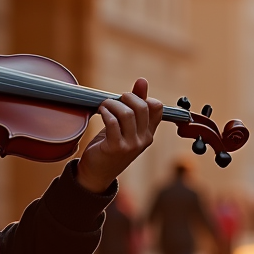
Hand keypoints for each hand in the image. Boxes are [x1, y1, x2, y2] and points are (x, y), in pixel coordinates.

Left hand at [77, 78, 162, 192]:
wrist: (96, 173)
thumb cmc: (110, 146)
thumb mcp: (125, 126)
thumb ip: (134, 104)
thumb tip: (142, 80)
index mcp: (148, 133)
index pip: (157, 107)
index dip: (143, 97)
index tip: (127, 98)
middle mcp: (143, 140)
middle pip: (142, 107)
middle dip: (127, 97)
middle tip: (115, 100)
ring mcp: (131, 145)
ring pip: (127, 113)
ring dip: (112, 104)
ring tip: (104, 106)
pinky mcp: (115, 147)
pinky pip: (113, 122)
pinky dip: (105, 113)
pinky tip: (101, 112)